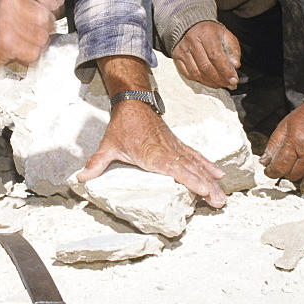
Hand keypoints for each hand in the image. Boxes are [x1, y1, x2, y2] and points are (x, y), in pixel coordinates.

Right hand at [0, 0, 63, 68]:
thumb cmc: (1, 23)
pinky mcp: (5, 42)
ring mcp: (6, 23)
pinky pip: (34, 52)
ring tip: (27, 40)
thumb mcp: (18, 3)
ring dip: (38, 44)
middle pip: (45, 17)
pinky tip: (21, 49)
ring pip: (42, 37)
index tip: (51, 5)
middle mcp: (9, 4)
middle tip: (35, 29)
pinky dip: (31, 55)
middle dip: (46, 28)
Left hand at [76, 56, 227, 207]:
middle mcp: (167, 150)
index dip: (190, 180)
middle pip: (191, 170)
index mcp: (152, 153)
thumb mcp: (108, 145)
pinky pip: (195, 155)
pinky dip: (207, 165)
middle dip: (206, 186)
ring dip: (210, 179)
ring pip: (196, 164)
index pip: (174, 168)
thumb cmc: (122, 125)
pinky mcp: (177, 144)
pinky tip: (218, 174)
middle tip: (219, 201)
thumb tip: (81, 179)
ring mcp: (174, 147)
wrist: (133, 102)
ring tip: (222, 195)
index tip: (203, 190)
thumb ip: (96, 163)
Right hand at [171, 21, 241, 88]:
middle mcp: (191, 41)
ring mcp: (182, 50)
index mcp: (205, 33)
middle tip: (230, 85)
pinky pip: (188, 74)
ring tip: (221, 84)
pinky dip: (200, 80)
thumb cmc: (211, 32)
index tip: (234, 80)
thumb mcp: (226, 35)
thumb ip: (232, 50)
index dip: (225, 70)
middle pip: (205, 66)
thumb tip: (235, 66)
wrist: (191, 26)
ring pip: (196, 73)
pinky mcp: (176, 58)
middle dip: (219, 79)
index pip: (216, 55)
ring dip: (210, 82)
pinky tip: (209, 81)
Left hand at [260, 103, 303, 181]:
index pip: (280, 168)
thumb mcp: (285, 125)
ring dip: (301, 168)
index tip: (269, 171)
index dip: (272, 172)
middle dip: (286, 170)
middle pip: (292, 176)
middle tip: (287, 160)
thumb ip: (273, 145)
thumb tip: (264, 162)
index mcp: (296, 142)